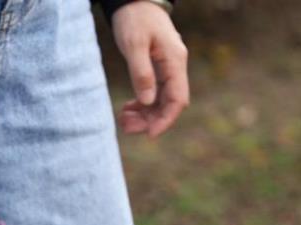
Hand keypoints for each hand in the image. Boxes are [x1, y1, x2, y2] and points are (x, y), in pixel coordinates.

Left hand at [112, 1, 189, 137]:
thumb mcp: (134, 45)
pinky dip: (140, 105)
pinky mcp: (156, 69)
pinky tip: (126, 110)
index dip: (166, 120)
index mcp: (174, 61)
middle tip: (126, 127)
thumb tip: (147, 102)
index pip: (178, 99)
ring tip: (123, 120)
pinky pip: (152, 94)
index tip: (150, 135)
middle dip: (150, 120)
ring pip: (159, 102)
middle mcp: (174, 67)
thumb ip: (141, 73)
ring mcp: (166, 69)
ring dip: (143, 115)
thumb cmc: (135, 19)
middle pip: (168, 104)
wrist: (134, 1)